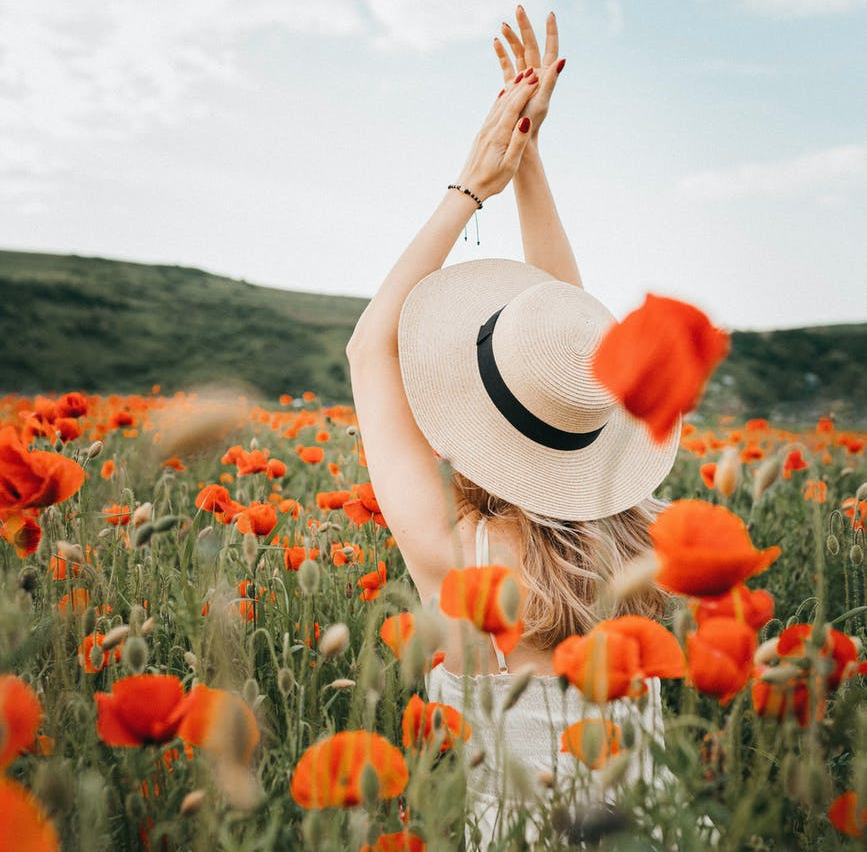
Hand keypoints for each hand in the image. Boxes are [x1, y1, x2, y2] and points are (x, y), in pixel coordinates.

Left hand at [456, 70, 539, 200]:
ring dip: (511, 89)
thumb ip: (518, 141)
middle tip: (532, 71)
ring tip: (522, 77)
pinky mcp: (482, 134)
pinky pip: (493, 111)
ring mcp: (484, 130)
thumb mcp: (510, 164)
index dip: (524, 92)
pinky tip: (504, 94)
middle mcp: (490, 129)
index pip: (513, 107)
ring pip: (498, 104)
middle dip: (520, 85)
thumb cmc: (492, 180)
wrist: (469, 188)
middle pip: (506, 101)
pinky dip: (501, 99)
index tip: (536, 78)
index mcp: (498, 136)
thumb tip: (526, 120)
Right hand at [494, 8, 563, 145]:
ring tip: (503, 26)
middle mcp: (535, 76)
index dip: (551, 31)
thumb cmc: (532, 126)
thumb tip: (562, 59)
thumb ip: (551, 80)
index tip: (550, 14)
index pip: (550, 48)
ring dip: (512, 39)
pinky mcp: (512, 87)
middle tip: (519, 9)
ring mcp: (523, 81)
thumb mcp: (542, 102)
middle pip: (531, 46)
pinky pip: (507, 66)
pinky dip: (502, 54)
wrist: (518, 142)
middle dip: (525, 27)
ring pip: (518, 53)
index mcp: (545, 77)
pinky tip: (495, 42)